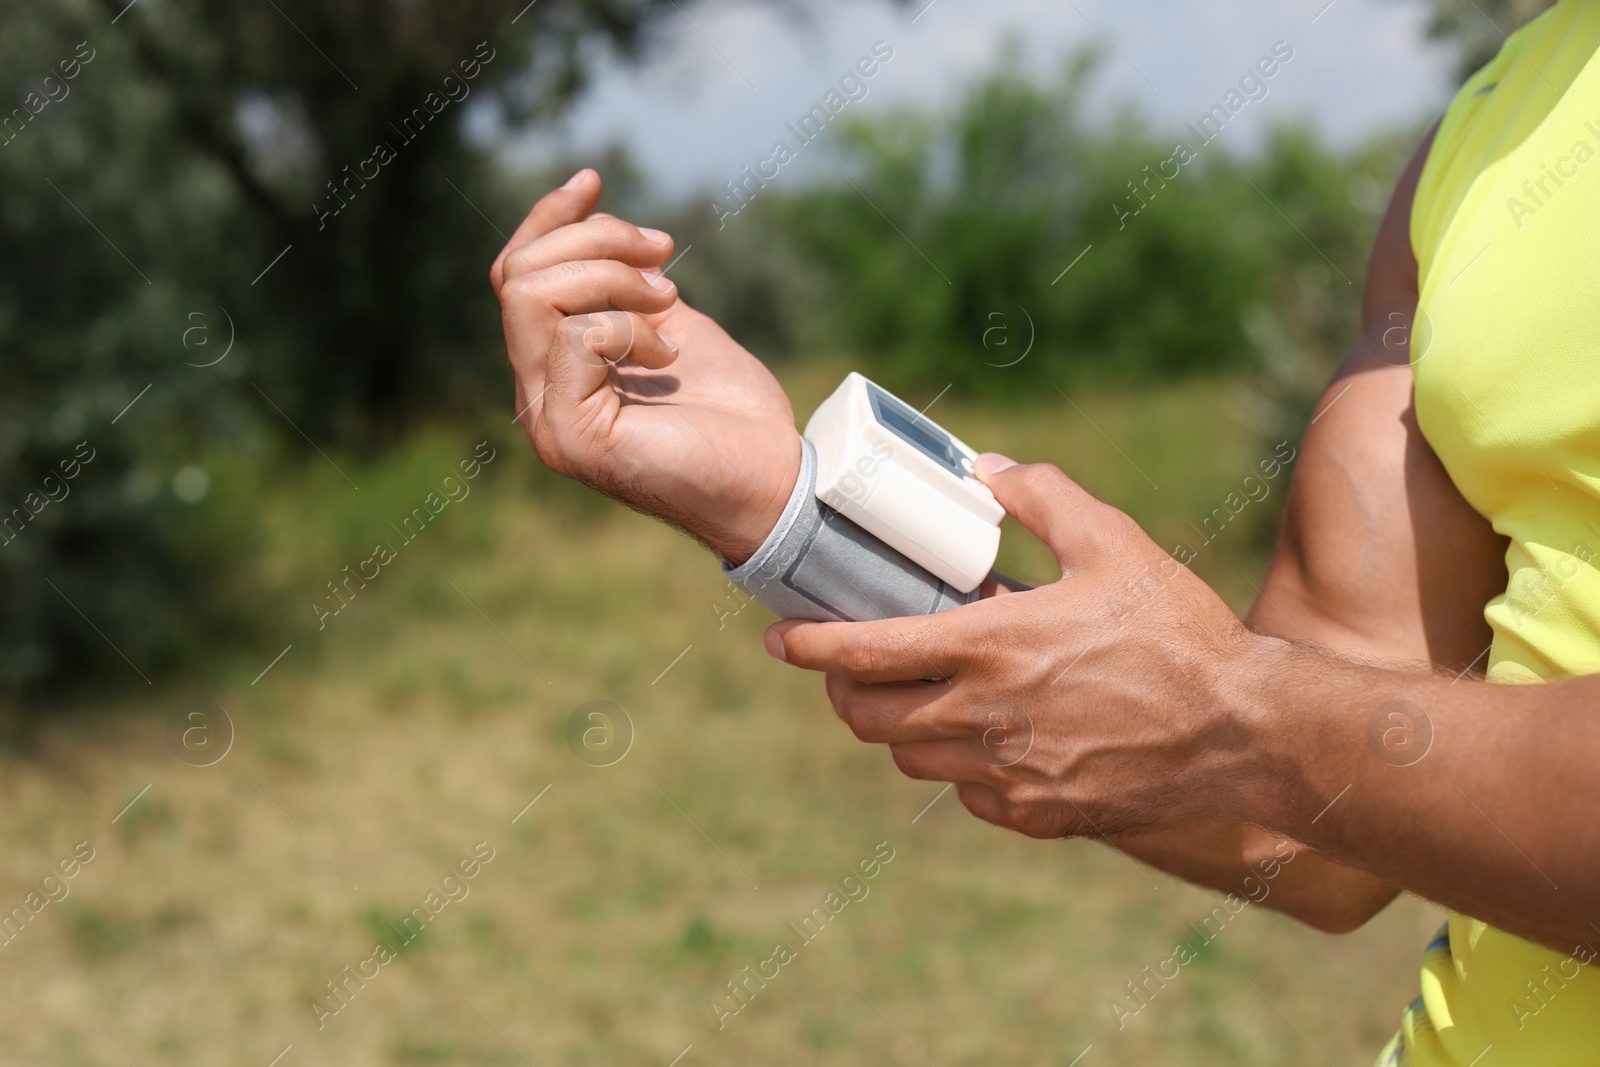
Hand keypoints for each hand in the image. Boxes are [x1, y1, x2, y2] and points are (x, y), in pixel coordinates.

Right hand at [491, 169, 800, 563]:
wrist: (773, 481)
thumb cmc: (734, 416)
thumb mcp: (673, 328)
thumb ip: (628, 290)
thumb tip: (601, 227)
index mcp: (557, 370)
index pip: (515, 277)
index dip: (550, 220)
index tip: (595, 181)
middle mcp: (538, 396)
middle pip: (518, 275)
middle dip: (597, 242)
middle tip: (666, 259)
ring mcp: (547, 420)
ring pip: (531, 295)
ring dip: (611, 278)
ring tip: (669, 306)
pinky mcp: (570, 436)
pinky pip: (573, 336)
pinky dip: (628, 328)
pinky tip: (667, 358)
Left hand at [765, 455, 1263, 839]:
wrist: (1244, 732)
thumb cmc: (1179, 631)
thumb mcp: (1113, 541)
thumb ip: (1040, 495)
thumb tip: (985, 468)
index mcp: (991, 645)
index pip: (864, 652)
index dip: (809, 646)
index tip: (781, 638)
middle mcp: (984, 717)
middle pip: (868, 715)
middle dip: (843, 689)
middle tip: (850, 666)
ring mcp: (1007, 774)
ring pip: (910, 758)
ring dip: (900, 725)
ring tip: (921, 693)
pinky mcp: (1036, 813)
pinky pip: (965, 794)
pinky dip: (958, 765)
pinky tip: (989, 735)